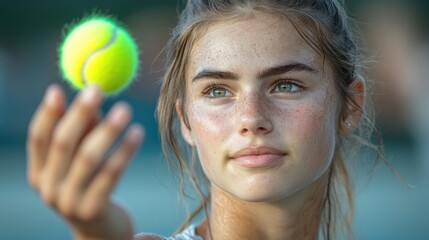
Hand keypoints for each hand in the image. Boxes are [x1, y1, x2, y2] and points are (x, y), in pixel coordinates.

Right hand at [27, 85, 143, 239]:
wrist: (101, 232)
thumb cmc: (91, 187)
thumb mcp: (82, 163)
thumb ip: (83, 135)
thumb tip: (92, 104)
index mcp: (39, 174)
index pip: (38, 139)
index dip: (48, 113)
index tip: (59, 89)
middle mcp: (48, 188)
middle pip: (62, 143)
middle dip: (79, 113)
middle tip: (97, 89)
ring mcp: (68, 201)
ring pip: (88, 158)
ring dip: (107, 130)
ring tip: (125, 109)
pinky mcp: (92, 209)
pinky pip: (110, 174)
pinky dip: (124, 151)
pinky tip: (138, 133)